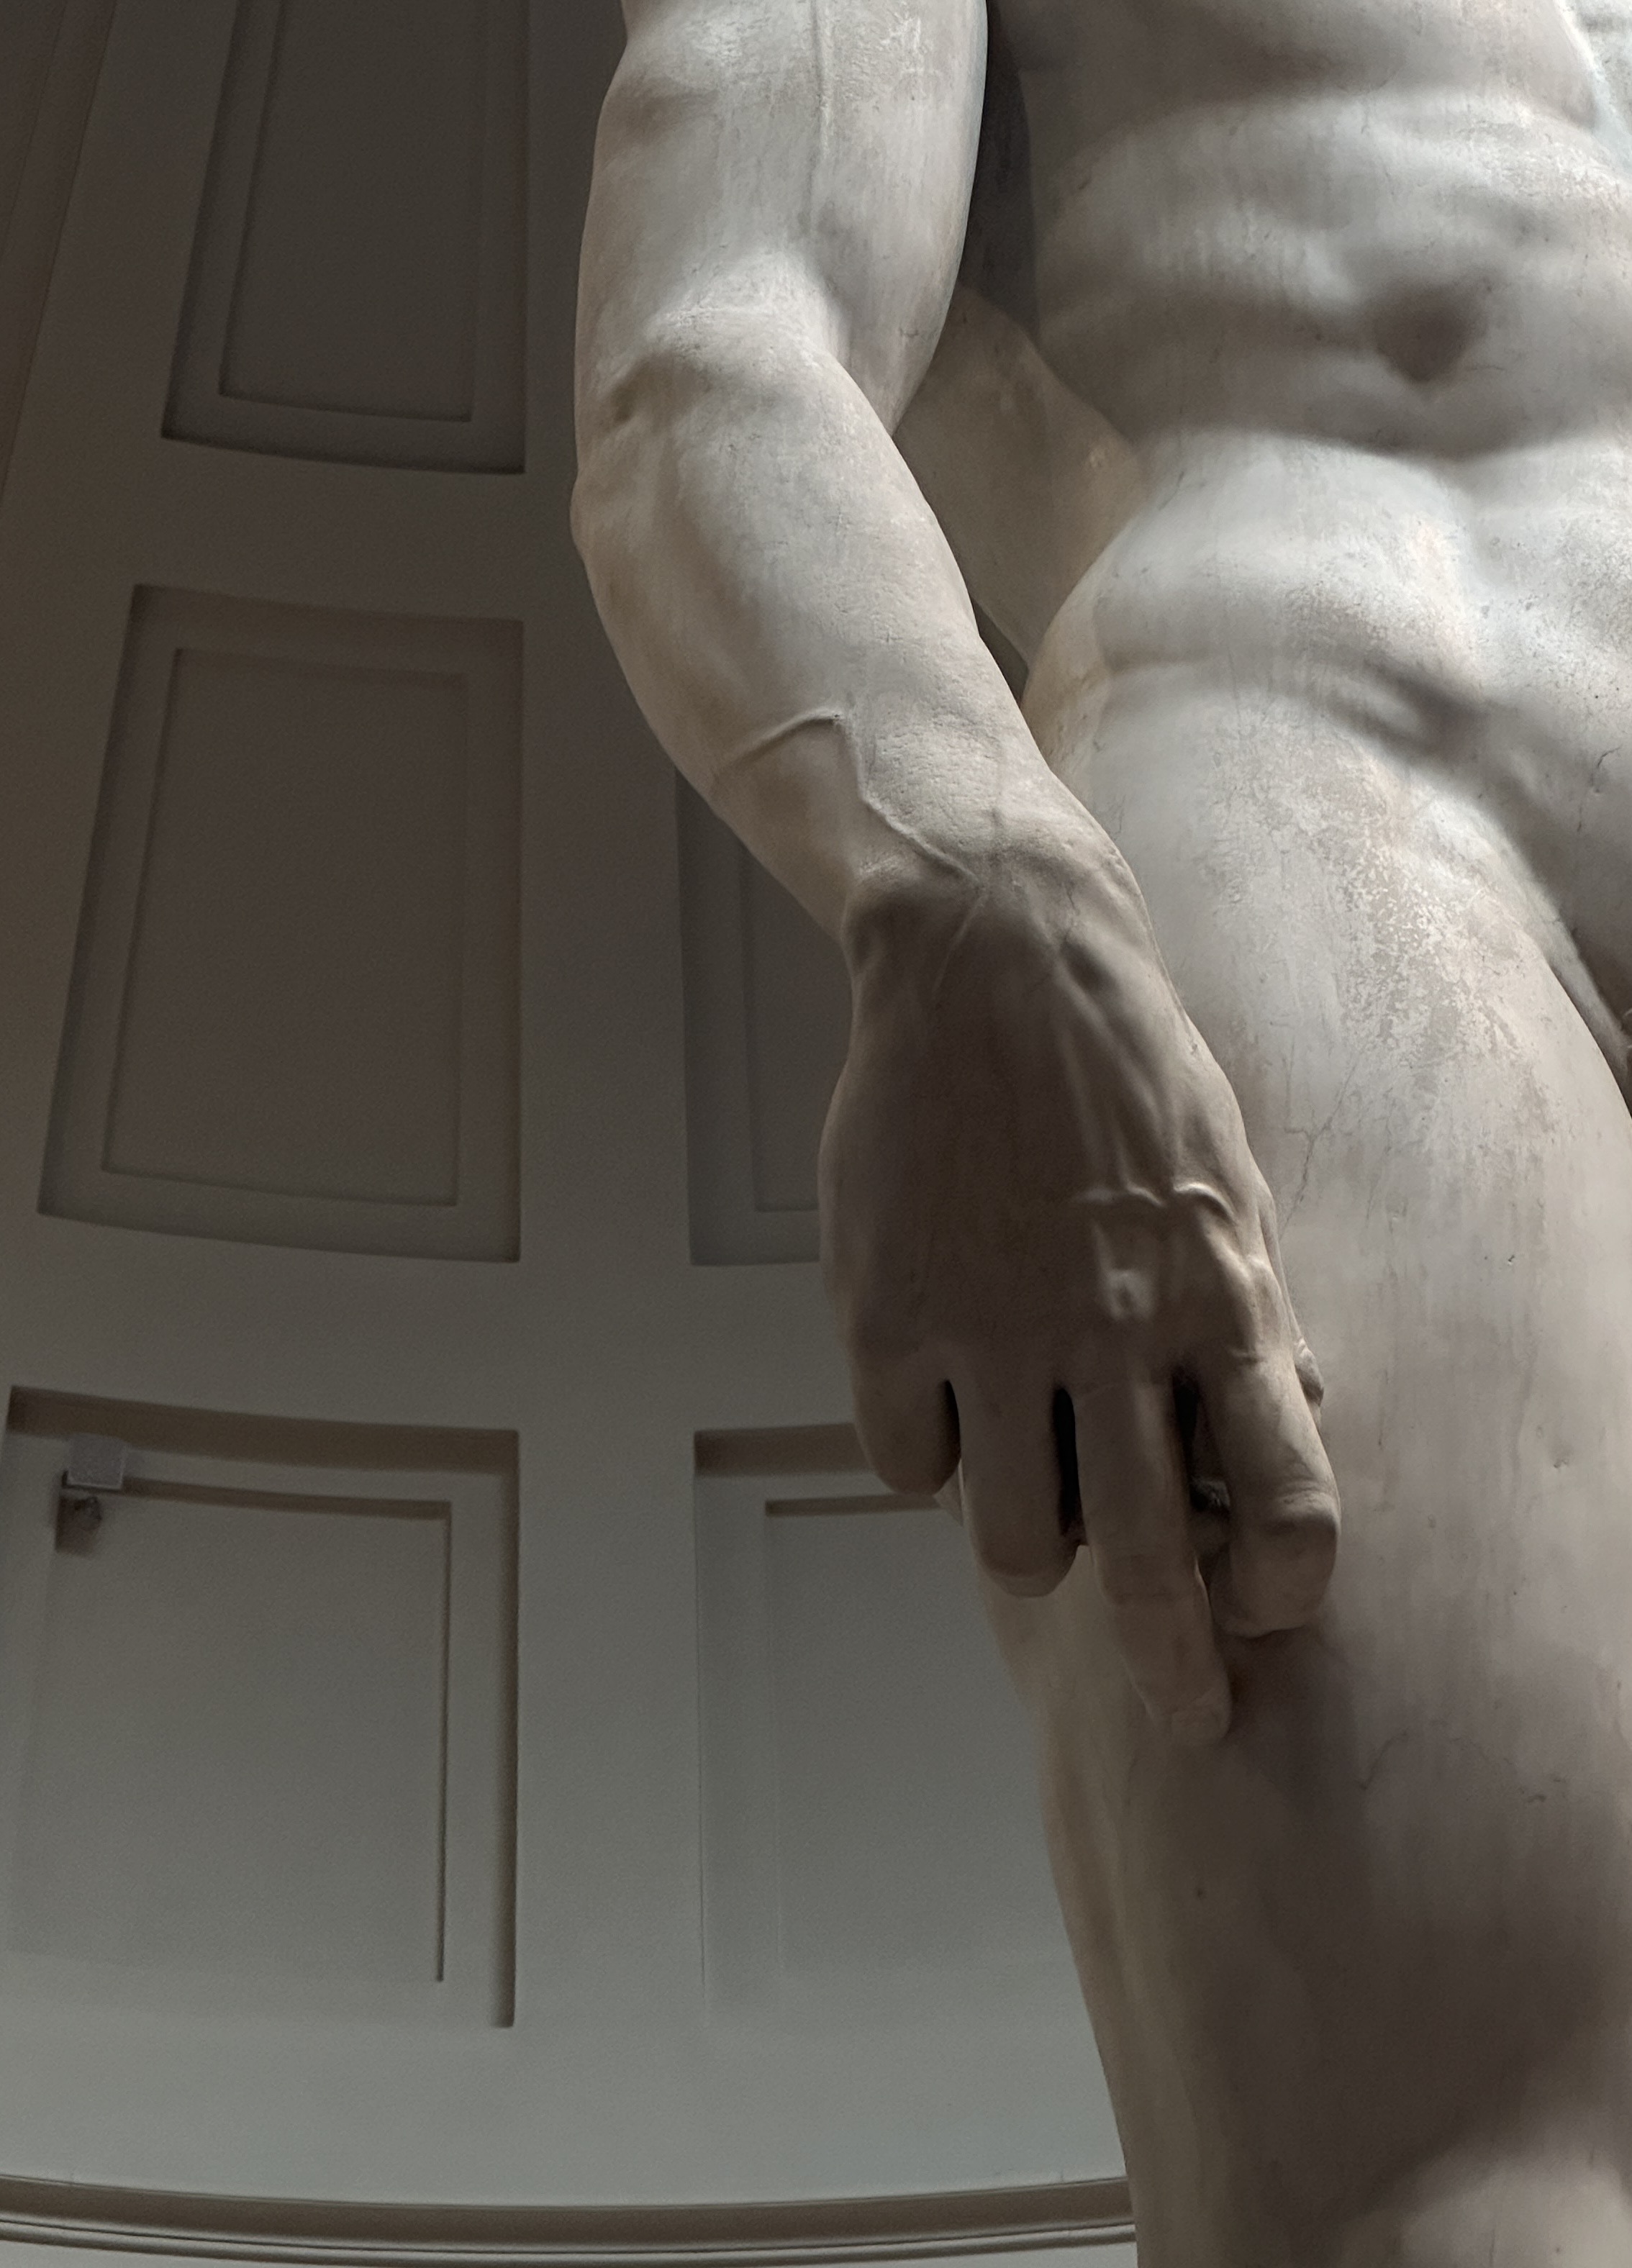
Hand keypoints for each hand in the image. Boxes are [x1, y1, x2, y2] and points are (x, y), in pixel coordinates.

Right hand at [819, 826, 1337, 1744]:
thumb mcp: (1227, 1178)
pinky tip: (942, 1394)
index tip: (1270, 1611)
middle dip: (1175, 1664)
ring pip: (1012, 1537)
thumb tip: (1294, 1413)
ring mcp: (992, 1328)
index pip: (1284, 1494)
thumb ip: (1250, 1304)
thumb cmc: (1120, 1068)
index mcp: (1217, 1296)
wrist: (989, 959)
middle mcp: (1112, 1331)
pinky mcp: (886, 1314)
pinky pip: (904, 1465)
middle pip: (1149, 1562)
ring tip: (1026, 1470)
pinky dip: (925, 1456)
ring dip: (1027, 1532)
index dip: (1285, 1582)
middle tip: (1186, 1718)